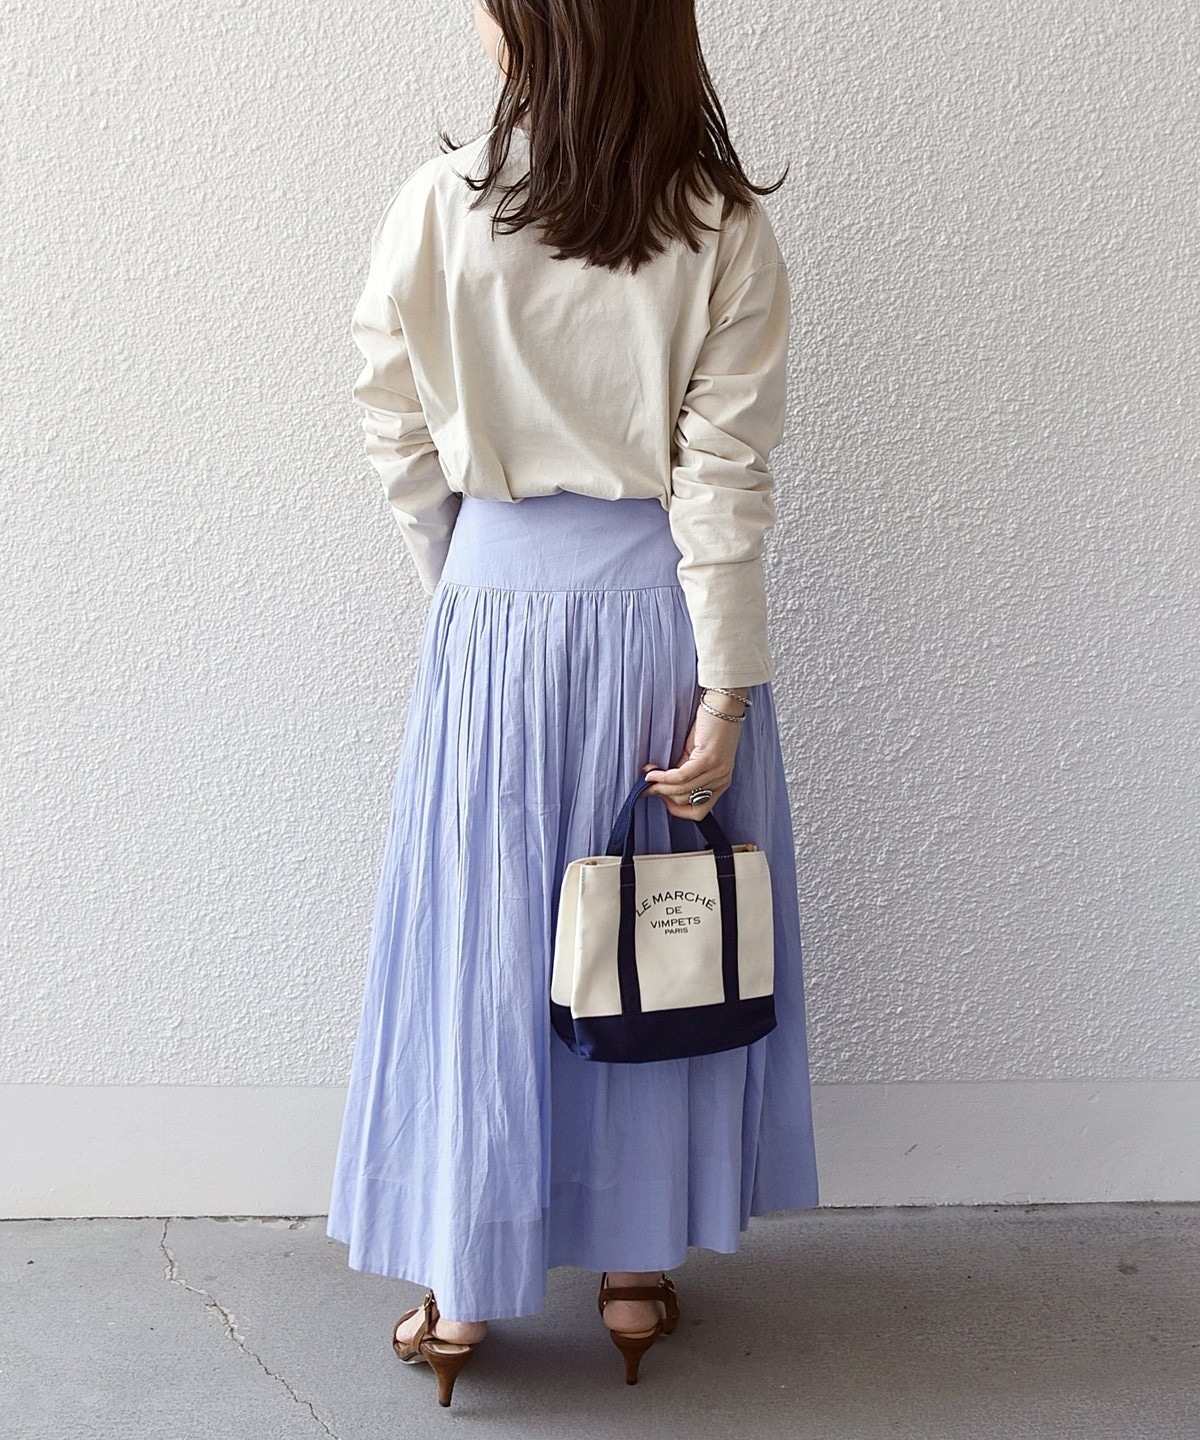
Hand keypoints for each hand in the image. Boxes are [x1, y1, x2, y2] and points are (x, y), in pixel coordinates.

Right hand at [641, 691, 747, 818]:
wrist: (723, 705)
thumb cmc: (709, 727)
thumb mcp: (697, 757)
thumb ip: (684, 773)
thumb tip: (659, 786)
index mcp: (721, 784)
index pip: (699, 812)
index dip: (676, 809)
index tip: (662, 798)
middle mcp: (721, 781)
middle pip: (685, 801)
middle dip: (661, 795)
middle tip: (646, 785)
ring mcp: (717, 772)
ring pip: (681, 791)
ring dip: (659, 785)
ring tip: (647, 777)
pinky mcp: (708, 760)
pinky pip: (680, 776)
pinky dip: (663, 776)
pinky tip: (652, 771)